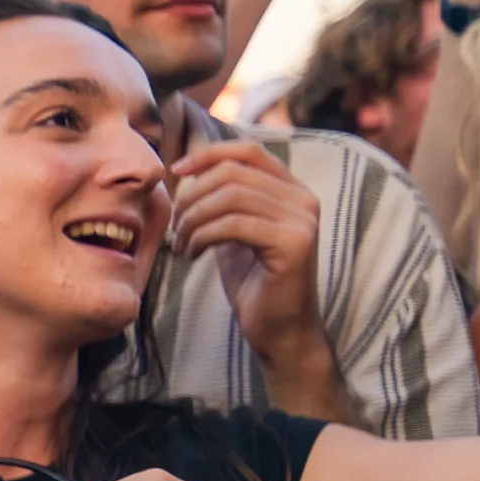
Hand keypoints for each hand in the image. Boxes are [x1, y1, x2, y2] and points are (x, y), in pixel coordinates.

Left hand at [169, 142, 329, 382]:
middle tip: (176, 228)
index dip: (208, 155)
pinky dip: (201, 236)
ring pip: (229, 196)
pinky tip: (192, 255)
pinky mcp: (294, 244)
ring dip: (193, 219)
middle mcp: (303, 199)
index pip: (249, 151)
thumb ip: (225, 200)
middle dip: (191, 197)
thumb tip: (189, 171)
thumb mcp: (234, 231)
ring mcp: (302, 220)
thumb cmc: (253, 282)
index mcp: (292, 191)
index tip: (176, 173)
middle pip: (232, 173)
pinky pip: (233, 224)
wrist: (278, 329)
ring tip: (182, 244)